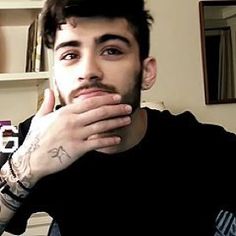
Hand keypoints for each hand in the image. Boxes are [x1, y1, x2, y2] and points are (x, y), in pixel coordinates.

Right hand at [14, 89, 131, 182]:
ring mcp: (76, 135)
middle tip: (127, 107)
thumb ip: (47, 103)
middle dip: (116, 109)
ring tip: (127, 120)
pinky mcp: (78, 149)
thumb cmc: (37, 139)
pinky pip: (97, 143)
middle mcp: (73, 122)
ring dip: (116, 122)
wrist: (31, 159)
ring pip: (101, 126)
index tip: (117, 97)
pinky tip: (118, 139)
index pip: (90, 102)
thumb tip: (49, 90)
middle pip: (100, 112)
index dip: (106, 99)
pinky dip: (109, 141)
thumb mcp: (40, 118)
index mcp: (66, 112)